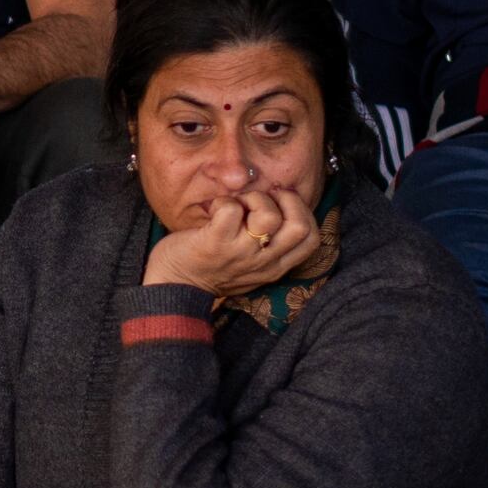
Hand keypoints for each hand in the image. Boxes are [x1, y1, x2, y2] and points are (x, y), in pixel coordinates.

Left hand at [144, 185, 327, 300]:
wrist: (175, 288)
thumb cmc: (212, 268)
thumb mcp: (250, 265)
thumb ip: (268, 245)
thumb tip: (277, 203)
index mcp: (275, 266)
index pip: (312, 240)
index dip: (303, 213)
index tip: (280, 205)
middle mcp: (263, 261)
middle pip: (300, 226)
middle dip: (286, 200)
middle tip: (261, 201)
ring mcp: (240, 252)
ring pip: (269, 216)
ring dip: (254, 199)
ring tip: (237, 206)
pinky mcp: (216, 242)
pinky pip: (231, 209)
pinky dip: (224, 202)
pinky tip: (214, 210)